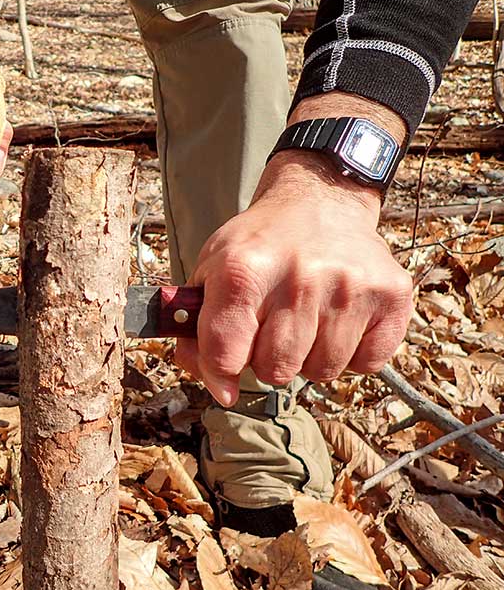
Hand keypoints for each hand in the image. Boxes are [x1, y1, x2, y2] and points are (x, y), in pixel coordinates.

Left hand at [174, 149, 413, 406]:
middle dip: (268, 360)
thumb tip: (216, 387)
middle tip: (273, 327)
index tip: (224, 373)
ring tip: (306, 318)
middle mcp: (299, 277)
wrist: (320, 202)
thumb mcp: (213, 272)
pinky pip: (365, 364)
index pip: (226, 354)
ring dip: (311, 357)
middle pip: (276, 371)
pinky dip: (352, 354)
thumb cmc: (260, 246)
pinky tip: (340, 319)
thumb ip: (199, 329)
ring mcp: (350, 286)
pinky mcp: (391, 294)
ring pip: (322, 372)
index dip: (220, 372)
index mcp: (243, 271)